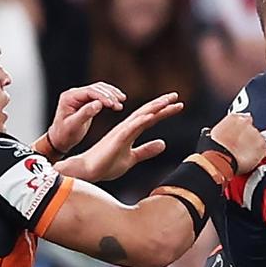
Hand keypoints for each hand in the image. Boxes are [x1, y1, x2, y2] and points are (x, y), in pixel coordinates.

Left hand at [46, 82, 126, 154]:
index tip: (113, 104)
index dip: (103, 96)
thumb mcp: (74, 125)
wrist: (59, 139)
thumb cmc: (64, 134)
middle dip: (110, 95)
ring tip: (122, 101)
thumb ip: (86, 113)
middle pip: (96, 88)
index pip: (89, 92)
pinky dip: (109, 97)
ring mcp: (80, 96)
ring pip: (100, 89)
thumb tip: (98, 104)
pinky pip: (100, 95)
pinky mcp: (86, 101)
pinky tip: (117, 101)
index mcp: (69, 97)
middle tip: (119, 104)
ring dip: (112, 94)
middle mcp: (74, 94)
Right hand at [59, 92, 180, 181]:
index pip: (150, 117)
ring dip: (153, 108)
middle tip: (175, 96)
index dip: (163, 111)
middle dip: (161, 103)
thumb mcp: (132, 157)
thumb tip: (163, 144)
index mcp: (130, 131)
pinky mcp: (116, 140)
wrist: (87, 171)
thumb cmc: (106, 163)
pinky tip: (150, 116)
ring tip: (167, 101)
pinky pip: (130, 129)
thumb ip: (146, 150)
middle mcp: (126, 128)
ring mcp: (121, 133)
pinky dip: (140, 121)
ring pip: (140, 117)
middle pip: (146, 112)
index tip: (177, 104)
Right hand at [211, 113, 265, 173]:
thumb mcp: (214, 134)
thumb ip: (224, 130)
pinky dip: (259, 154)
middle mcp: (246, 122)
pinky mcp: (262, 145)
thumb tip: (224, 134)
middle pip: (251, 128)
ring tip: (244, 155)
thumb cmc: (213, 148)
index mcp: (233, 117)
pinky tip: (250, 159)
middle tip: (241, 147)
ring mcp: (255, 134)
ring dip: (253, 145)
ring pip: (258, 139)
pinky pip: (263, 149)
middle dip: (248, 137)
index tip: (239, 136)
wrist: (219, 159)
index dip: (241, 129)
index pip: (242, 119)